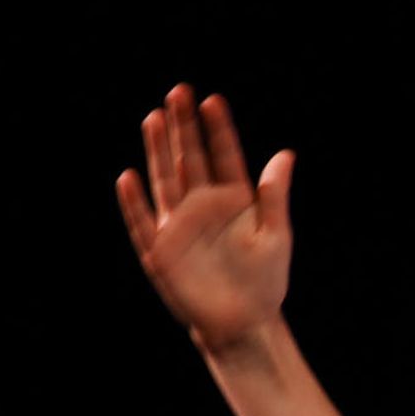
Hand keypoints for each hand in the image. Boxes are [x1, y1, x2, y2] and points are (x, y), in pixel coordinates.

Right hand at [117, 84, 294, 353]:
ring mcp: (179, 225)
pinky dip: (135, 202)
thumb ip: (274, 195)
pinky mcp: (161, 250)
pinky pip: (143, 222)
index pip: (223, 156)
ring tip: (154, 118)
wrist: (245, 322)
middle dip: (184, 127)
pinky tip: (129, 178)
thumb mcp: (276, 235)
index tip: (212, 100)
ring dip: (158, 151)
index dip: (217, 129)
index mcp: (234, 201)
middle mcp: (203, 206)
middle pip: (190, 158)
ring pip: (165, 180)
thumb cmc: (264, 281)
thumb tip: (285, 155)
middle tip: (178, 92)